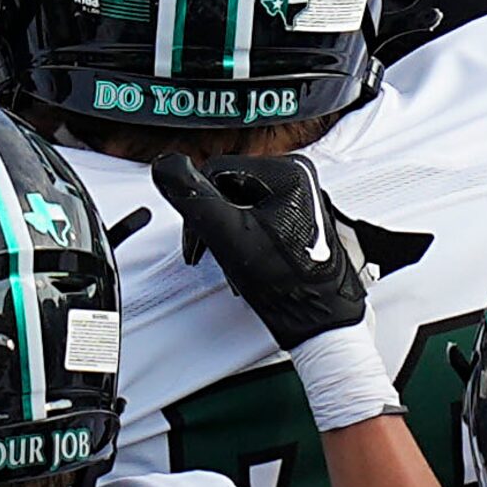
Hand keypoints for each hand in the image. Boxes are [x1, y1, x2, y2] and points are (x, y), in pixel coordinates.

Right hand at [151, 153, 368, 351]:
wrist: (321, 320)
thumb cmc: (289, 284)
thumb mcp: (228, 236)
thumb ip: (194, 198)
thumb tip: (166, 166)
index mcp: (289, 172)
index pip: (217, 171)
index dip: (198, 205)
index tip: (196, 238)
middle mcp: (300, 178)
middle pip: (229, 187)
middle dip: (214, 221)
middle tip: (211, 250)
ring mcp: (302, 199)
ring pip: (240, 203)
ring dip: (227, 232)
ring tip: (232, 260)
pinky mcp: (300, 218)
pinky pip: (257, 217)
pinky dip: (244, 238)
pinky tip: (245, 260)